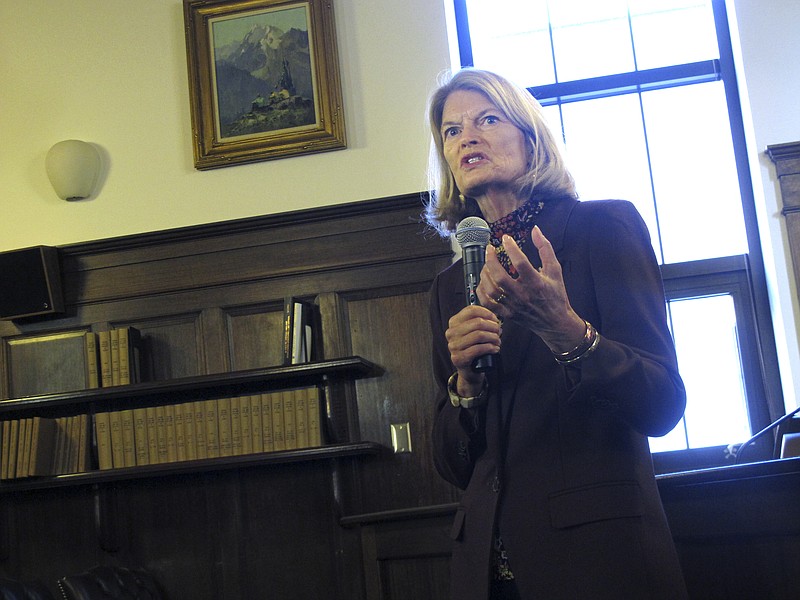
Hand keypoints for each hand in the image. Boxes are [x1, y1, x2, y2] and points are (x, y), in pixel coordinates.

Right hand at [445, 304, 500, 394]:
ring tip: (498, 341)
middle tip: (499, 332)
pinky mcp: (458, 358)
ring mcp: (453, 346)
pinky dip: (490, 348)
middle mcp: (451, 333)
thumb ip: (481, 321)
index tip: (495, 319)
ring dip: (493, 338)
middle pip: (477, 322)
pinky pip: (478, 349)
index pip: (471, 310)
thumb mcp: (475, 332)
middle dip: (492, 326)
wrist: (469, 369)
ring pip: (479, 335)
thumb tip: (495, 318)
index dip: (486, 313)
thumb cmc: (474, 347)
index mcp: (454, 322)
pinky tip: (495, 349)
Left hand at [477, 226, 585, 352]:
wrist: (555, 323)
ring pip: (491, 290)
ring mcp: (513, 306)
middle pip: (500, 277)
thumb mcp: (555, 270)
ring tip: (486, 264)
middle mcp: (523, 295)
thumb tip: (535, 230)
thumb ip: (545, 248)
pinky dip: (481, 291)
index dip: (511, 248)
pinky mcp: (507, 314)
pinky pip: (488, 303)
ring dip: (485, 274)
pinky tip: (483, 281)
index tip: (505, 238)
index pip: (520, 263)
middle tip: (489, 249)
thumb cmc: (556, 295)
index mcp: (537, 283)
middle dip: (491, 260)